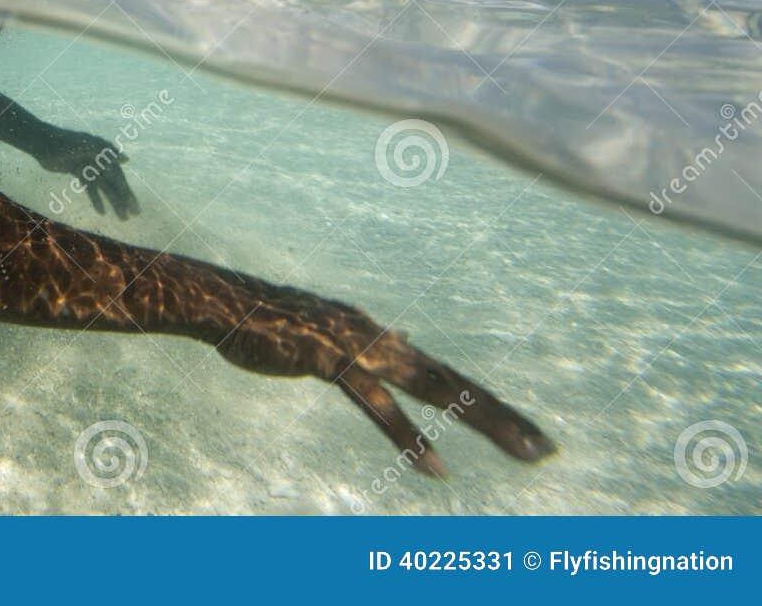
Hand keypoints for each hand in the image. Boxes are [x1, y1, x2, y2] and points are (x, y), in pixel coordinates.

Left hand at [36, 129, 139, 218]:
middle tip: (132, 215)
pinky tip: (102, 211)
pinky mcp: (78, 170)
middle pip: (114, 183)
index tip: (134, 207)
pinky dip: (96, 198)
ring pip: (104, 187)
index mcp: (103, 153)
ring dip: (112, 202)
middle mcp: (99, 160)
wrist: (41, 142)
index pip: (119, 177)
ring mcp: (88, 166)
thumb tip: (127, 160)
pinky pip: (90, 187)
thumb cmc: (64, 142)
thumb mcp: (86, 145)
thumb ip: (106, 151)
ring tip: (121, 217)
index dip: (127, 192)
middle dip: (123, 199)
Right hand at [215, 275, 555, 475]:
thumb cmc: (268, 325)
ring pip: (434, 389)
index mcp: (380, 339)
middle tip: (550, 450)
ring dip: (484, 423)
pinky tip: (440, 469)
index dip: (485, 404)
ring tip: (523, 452)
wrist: (225, 304)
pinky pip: (380, 407)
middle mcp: (380, 340)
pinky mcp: (334, 363)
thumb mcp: (327, 339)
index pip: (444, 376)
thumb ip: (365, 348)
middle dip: (504, 417)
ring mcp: (360, 350)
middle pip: (453, 383)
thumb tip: (398, 344)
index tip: (524, 432)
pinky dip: (411, 440)